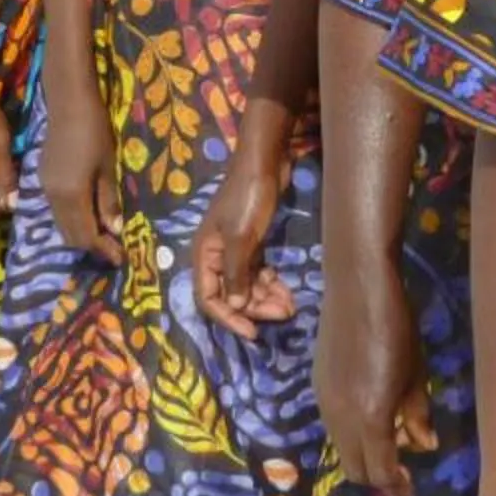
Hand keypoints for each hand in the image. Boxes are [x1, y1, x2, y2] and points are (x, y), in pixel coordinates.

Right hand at [41, 76, 123, 264]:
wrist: (68, 102)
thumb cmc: (95, 131)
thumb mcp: (107, 168)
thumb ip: (108, 201)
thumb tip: (115, 229)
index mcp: (71, 196)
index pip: (86, 235)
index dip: (103, 249)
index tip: (121, 258)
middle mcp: (53, 197)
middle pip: (70, 235)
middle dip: (92, 246)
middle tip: (114, 250)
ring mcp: (45, 188)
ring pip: (62, 224)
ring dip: (81, 234)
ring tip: (104, 236)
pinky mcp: (43, 178)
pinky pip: (57, 210)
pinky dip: (73, 220)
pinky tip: (88, 214)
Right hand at [191, 147, 294, 339]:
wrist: (265, 164)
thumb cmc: (248, 199)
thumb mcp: (240, 238)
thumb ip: (236, 274)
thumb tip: (235, 307)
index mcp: (204, 255)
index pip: (209, 298)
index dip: (229, 318)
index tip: (253, 332)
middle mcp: (216, 256)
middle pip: (232, 294)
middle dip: (256, 308)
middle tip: (284, 314)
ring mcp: (235, 250)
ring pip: (247, 286)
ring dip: (266, 298)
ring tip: (291, 305)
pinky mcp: (252, 243)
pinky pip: (258, 273)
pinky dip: (271, 284)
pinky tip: (287, 291)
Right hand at [316, 249, 429, 495]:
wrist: (355, 285)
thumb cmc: (397, 326)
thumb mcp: (416, 372)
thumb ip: (417, 414)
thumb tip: (424, 445)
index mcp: (369, 417)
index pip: (380, 471)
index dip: (397, 486)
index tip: (412, 490)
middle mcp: (340, 418)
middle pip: (356, 469)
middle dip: (378, 478)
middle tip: (402, 474)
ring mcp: (324, 403)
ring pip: (341, 449)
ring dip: (363, 456)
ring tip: (390, 446)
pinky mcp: (318, 387)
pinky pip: (334, 427)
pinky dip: (352, 436)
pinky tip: (371, 419)